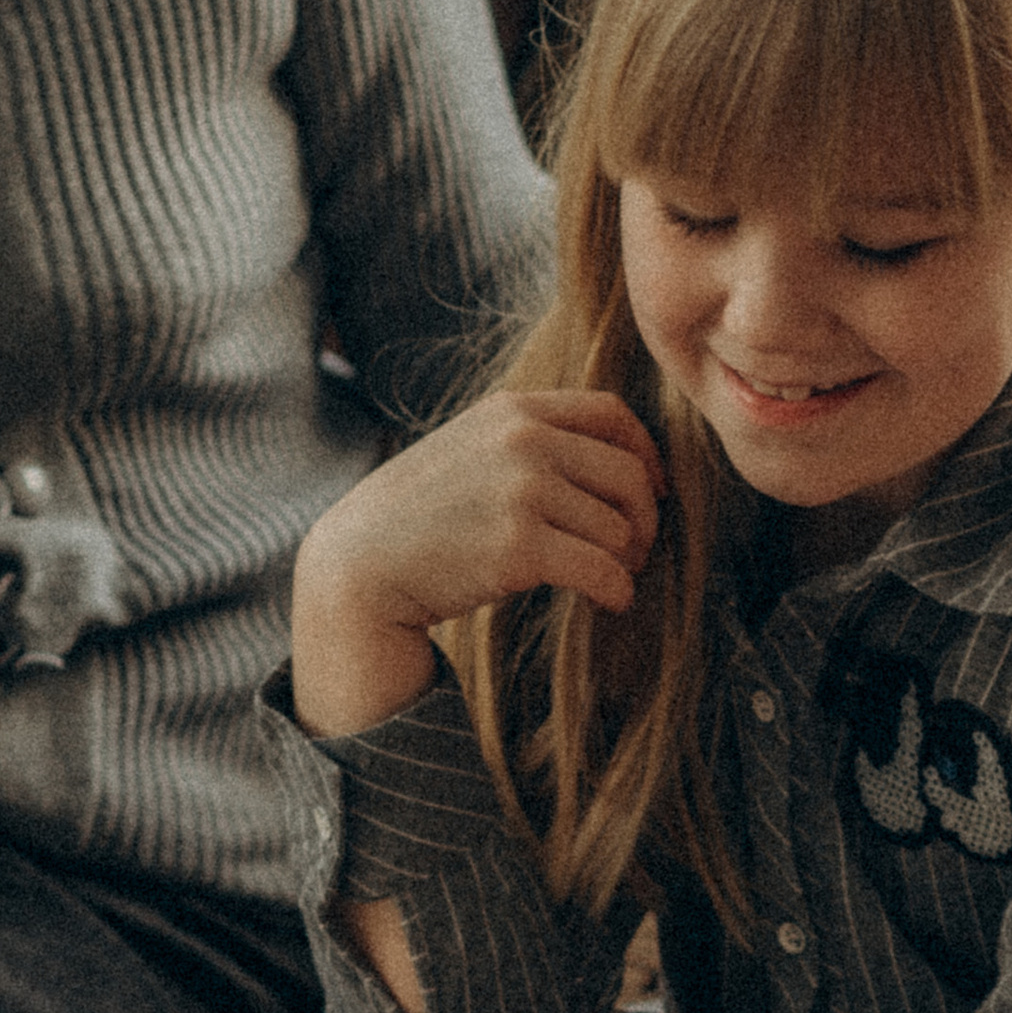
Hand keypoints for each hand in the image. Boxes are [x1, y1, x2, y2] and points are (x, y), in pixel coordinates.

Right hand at [290, 388, 665, 735]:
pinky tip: (610, 602)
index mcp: (513, 410)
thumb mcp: (469, 449)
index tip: (652, 487)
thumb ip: (526, 441)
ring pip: (619, 527)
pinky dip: (617, 590)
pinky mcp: (520, 547)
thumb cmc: (418, 516)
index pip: (611, 413)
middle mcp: (523, 441)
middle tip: (636, 548)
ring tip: (612, 578)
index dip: (646, 453)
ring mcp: (522, 492)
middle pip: (627, 473)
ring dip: (627, 560)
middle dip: (644, 516)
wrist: (359, 565)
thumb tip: (608, 462)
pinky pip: (603, 570)